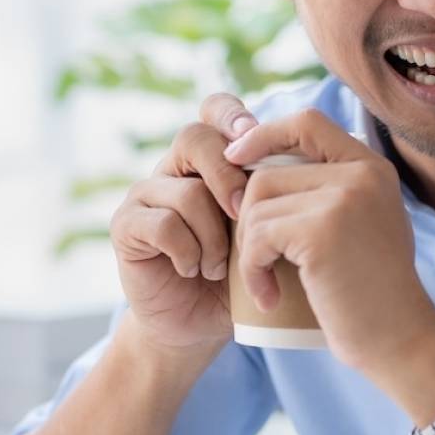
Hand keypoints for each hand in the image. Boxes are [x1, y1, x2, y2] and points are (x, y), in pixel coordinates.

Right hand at [109, 94, 260, 354]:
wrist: (199, 325)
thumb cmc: (241, 275)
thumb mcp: (265, 231)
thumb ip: (274, 196)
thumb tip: (307, 164)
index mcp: (210, 159)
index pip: (214, 110)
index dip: (232, 115)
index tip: (254, 135)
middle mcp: (175, 168)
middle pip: (194, 137)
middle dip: (227, 175)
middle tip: (244, 213)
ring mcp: (147, 194)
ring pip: (185, 191)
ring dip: (212, 235)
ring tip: (220, 266)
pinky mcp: (127, 224)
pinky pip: (164, 224)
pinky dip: (189, 252)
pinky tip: (194, 270)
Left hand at [224, 109, 434, 380]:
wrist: (400, 341)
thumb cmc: (373, 296)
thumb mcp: (362, 227)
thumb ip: (330, 192)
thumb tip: (259, 168)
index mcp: (372, 168)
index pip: (307, 122)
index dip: (264, 135)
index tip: (236, 160)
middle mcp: (362, 173)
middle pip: (268, 172)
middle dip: (248, 217)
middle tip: (256, 258)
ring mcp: (344, 198)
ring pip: (257, 203)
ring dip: (249, 248)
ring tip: (265, 282)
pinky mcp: (322, 230)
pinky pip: (257, 236)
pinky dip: (251, 268)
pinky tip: (267, 296)